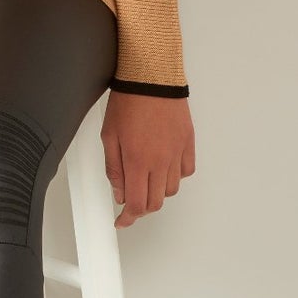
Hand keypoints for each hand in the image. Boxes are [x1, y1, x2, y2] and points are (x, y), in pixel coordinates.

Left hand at [102, 92, 193, 227]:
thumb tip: (119, 192)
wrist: (152, 77)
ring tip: (145, 180)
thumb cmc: (129, 101)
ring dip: (157, 192)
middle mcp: (160, 161)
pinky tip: (164, 167)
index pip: (136, 204)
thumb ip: (114, 168)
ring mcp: (176, 153)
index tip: (122, 220)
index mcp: (137, 160)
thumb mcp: (109, 136)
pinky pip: (186, 171)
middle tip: (131, 204)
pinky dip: (175, 176)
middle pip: (156, 202)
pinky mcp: (188, 143)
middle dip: (142, 208)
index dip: (128, 218)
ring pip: (171, 190)